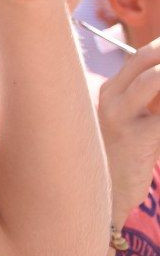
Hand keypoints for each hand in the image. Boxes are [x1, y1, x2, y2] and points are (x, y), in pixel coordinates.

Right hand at [98, 38, 159, 224]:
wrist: (100, 198)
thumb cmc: (121, 158)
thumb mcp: (126, 123)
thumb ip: (145, 101)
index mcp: (108, 92)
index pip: (139, 57)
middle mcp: (109, 99)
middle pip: (146, 61)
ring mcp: (120, 118)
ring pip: (154, 81)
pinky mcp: (137, 140)